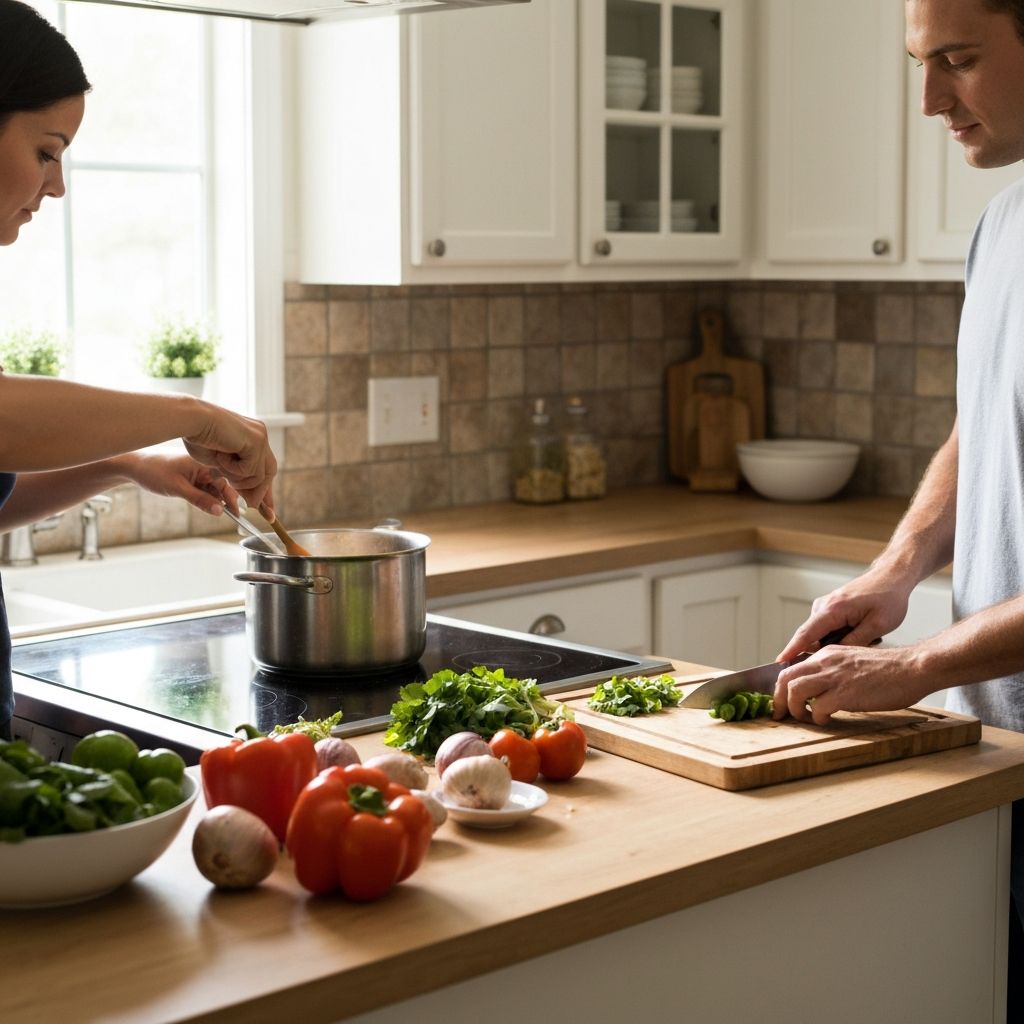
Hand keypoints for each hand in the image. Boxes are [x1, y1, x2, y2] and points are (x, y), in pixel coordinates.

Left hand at [123, 453, 241, 516]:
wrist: (133, 466)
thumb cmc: (153, 471)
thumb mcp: (178, 488)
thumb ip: (200, 500)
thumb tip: (220, 511)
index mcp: (203, 463)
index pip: (225, 482)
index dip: (232, 499)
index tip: (237, 514)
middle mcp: (203, 466)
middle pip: (221, 486)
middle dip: (226, 501)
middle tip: (233, 517)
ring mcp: (196, 471)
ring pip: (212, 489)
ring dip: (215, 500)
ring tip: (217, 512)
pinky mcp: (190, 477)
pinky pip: (203, 488)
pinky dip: (205, 498)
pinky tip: (205, 505)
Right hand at [181, 404, 276, 512]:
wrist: (189, 419)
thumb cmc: (196, 438)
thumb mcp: (217, 465)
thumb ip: (232, 478)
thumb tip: (243, 501)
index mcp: (251, 438)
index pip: (264, 468)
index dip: (264, 490)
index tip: (267, 510)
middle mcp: (259, 436)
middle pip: (269, 472)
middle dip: (259, 492)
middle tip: (251, 506)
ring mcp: (260, 437)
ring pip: (260, 475)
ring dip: (238, 478)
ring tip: (220, 463)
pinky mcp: (257, 439)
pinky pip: (252, 469)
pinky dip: (234, 469)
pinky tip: (220, 455)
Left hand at [773, 643, 927, 724]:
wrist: (913, 668)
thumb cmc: (889, 670)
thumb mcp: (852, 662)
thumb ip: (834, 670)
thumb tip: (819, 688)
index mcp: (827, 654)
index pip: (792, 668)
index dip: (782, 687)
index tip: (782, 701)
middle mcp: (826, 661)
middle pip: (785, 678)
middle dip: (778, 699)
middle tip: (781, 714)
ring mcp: (834, 676)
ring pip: (795, 691)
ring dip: (795, 709)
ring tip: (805, 719)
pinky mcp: (845, 693)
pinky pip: (818, 708)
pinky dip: (818, 717)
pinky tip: (826, 720)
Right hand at [776, 567, 912, 663]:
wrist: (891, 577)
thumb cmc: (888, 598)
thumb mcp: (878, 625)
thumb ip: (854, 642)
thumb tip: (833, 656)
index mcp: (833, 610)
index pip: (806, 634)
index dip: (792, 650)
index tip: (779, 662)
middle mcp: (823, 606)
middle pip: (811, 636)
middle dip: (823, 651)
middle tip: (853, 650)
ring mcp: (824, 605)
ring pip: (820, 633)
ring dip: (835, 642)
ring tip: (866, 636)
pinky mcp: (829, 607)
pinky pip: (826, 628)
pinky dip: (837, 635)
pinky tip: (859, 631)